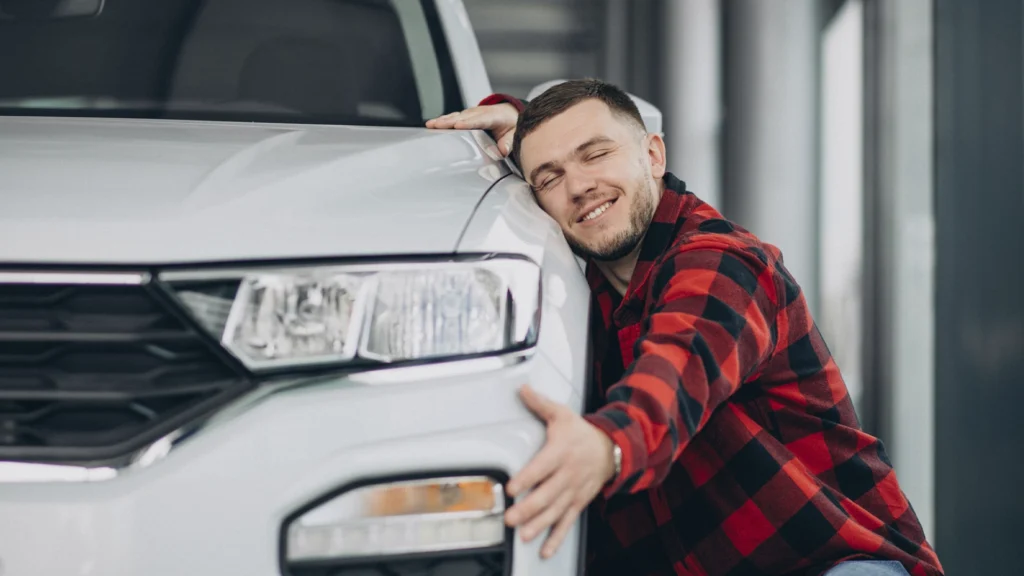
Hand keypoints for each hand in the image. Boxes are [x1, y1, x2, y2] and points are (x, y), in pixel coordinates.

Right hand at [425, 103, 518, 156]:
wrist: (509, 113)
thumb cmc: (511, 125)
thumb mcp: (514, 133)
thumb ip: (509, 142)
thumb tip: (502, 151)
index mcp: (494, 116)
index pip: (480, 120)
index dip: (469, 122)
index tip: (458, 125)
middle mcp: (480, 112)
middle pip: (463, 117)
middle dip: (450, 121)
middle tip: (437, 125)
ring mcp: (471, 113)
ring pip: (456, 116)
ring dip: (443, 120)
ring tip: (431, 124)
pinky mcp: (465, 116)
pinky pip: (453, 118)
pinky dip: (443, 121)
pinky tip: (432, 125)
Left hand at [505, 384, 615, 558]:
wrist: (613, 448)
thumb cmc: (582, 432)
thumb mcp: (562, 414)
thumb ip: (540, 404)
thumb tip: (522, 389)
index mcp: (561, 452)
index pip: (542, 467)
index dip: (527, 478)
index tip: (511, 487)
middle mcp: (568, 474)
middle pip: (547, 494)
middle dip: (528, 508)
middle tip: (511, 518)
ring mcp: (574, 491)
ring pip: (556, 511)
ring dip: (539, 525)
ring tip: (524, 535)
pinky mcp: (578, 502)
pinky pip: (567, 522)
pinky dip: (557, 538)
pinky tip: (545, 549)